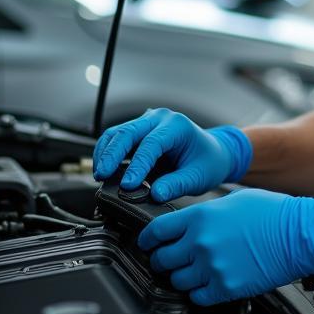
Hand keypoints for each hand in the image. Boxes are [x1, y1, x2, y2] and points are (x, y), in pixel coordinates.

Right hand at [92, 108, 251, 201]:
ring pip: (117, 133)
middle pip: (127, 132)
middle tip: (102, 176)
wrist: (214, 153)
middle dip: (111, 155)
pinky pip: (117, 139)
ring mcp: (148, 123)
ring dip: (105, 153)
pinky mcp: (139, 133)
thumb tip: (155, 195)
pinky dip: (107, 153)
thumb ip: (176, 185)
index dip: (137, 165)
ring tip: (100, 175)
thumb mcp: (198, 177)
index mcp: (177, 126)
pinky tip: (104, 170)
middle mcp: (160, 119)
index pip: (151, 144)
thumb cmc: (209, 161)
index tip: (128, 185)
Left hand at [138, 189, 313, 304]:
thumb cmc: (273, 214)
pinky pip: (198, 296)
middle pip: (162, 259)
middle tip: (172, 260)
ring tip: (194, 272)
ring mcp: (212, 268)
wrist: (299, 234)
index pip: (156, 232)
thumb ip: (204, 214)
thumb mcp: (232, 200)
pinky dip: (200, 292)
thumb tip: (188, 224)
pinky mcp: (226, 288)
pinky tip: (209, 283)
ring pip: (177, 281)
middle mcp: (200, 243)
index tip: (148, 244)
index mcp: (199, 217)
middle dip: (164, 260)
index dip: (148, 240)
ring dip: (182, 277)